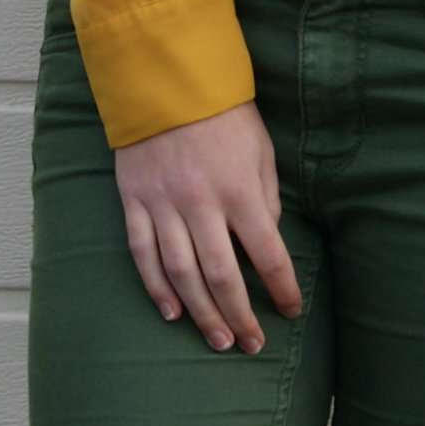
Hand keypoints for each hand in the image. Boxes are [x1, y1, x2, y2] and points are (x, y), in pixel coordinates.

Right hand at [115, 100, 304, 354]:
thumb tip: (265, 243)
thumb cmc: (224, 116)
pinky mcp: (134, 201)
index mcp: (240, 190)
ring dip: (201, 313)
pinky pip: (143, 254)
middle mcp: (201, 203)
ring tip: (217, 340)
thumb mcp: (260, 151)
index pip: (268, 253)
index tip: (290, 311)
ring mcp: (163, 204)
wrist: (165, 80)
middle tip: (251, 345)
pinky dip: (157, 287)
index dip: (282, 289)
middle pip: (222, 275)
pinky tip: (172, 312)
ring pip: (181, 273)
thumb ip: (265, 198)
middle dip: (240, 315)